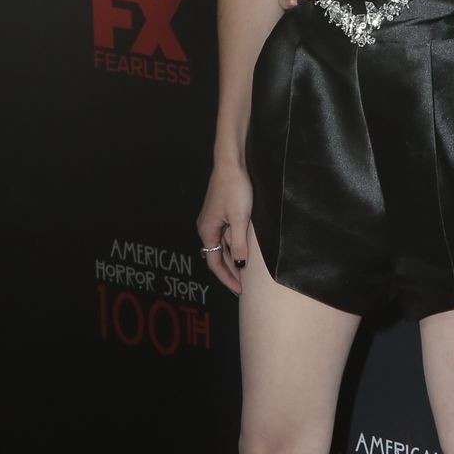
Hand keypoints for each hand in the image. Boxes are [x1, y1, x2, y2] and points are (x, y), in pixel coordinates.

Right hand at [197, 161, 253, 295]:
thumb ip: (239, 243)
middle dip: (230, 271)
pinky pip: (227, 235)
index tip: (239, 290)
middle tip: (244, 286)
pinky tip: (245, 250)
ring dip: (233, 259)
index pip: (214, 263)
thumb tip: (239, 263)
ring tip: (246, 273)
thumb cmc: (235, 188)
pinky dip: (234, 245)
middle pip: (217, 256)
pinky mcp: (221, 212)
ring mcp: (214, 219)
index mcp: (207, 230)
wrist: (232, 163)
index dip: (227, 278)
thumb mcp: (240, 219)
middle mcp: (207, 227)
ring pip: (222, 246)